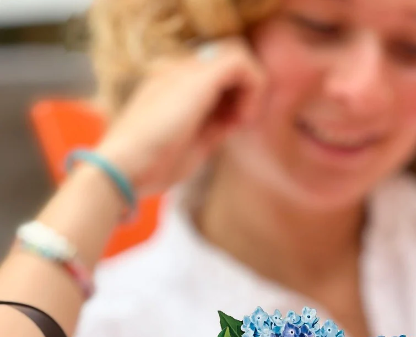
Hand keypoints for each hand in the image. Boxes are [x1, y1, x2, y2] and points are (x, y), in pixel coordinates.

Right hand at [96, 37, 265, 195]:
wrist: (126, 166)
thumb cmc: (153, 166)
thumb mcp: (192, 145)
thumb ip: (213, 128)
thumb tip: (234, 119)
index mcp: (172, 86)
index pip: (214, 77)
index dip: (233, 99)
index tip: (231, 128)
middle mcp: (178, 71)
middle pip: (226, 62)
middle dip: (244, 90)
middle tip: (241, 122)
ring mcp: (186, 69)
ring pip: (237, 55)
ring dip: (251, 88)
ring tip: (242, 119)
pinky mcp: (198, 76)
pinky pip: (241, 62)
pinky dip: (253, 88)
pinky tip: (242, 117)